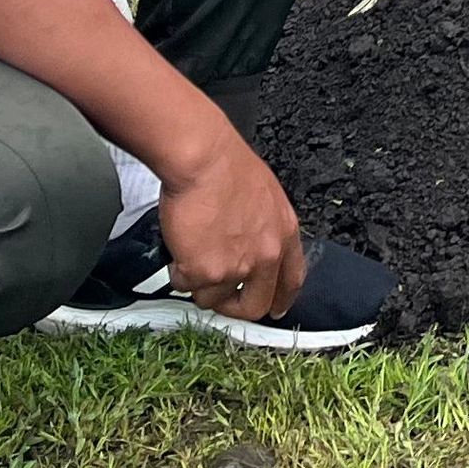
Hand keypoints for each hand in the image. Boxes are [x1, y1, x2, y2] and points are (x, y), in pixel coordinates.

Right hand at [155, 132, 307, 322]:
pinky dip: (177, 272)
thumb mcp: (266, 196)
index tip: (274, 308)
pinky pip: (185, 285)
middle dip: (233, 306)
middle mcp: (266, 256)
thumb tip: (252, 242)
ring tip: (191, 254)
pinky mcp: (205, 272)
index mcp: (284, 234)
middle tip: (218, 296)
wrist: (203, 159)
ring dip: (199, 283)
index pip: (291, 281)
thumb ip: (264, 227)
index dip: (280, 299)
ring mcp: (236, 268)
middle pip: (254, 306)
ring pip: (213, 298)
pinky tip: (179, 248)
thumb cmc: (227, 166)